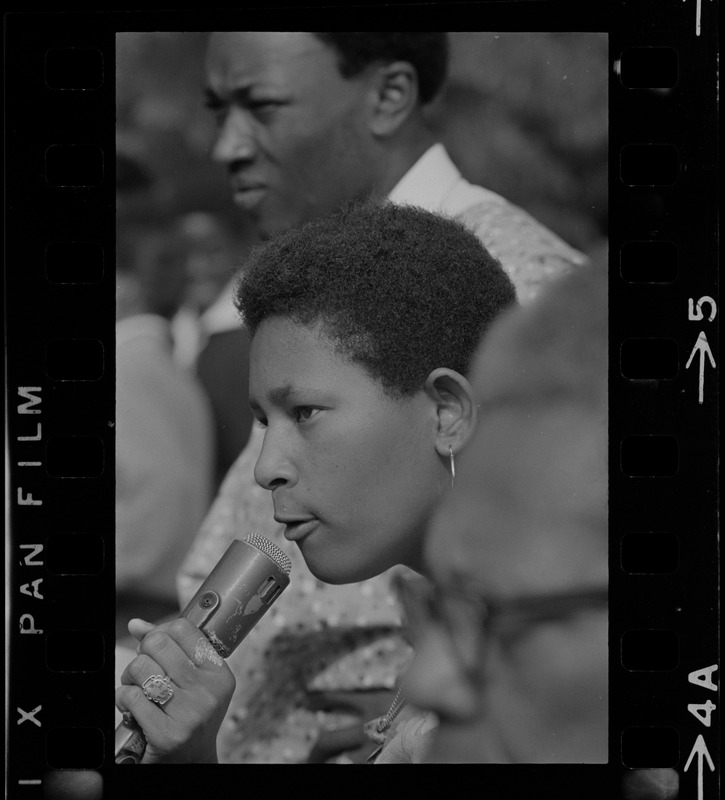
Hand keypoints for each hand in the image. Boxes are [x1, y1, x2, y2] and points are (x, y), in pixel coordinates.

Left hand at [115, 618, 235, 763]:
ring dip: (130, 677)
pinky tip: (134, 708)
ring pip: (141, 668)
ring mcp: (189, 714)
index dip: (162, 632)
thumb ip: (170, 650)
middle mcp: (208, 692)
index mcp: (218, 673)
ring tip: (138, 689)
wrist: (191, 763)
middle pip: (158, 644)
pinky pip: (132, 697)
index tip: (158, 646)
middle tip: (144, 669)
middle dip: (143, 654)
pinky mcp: (167, 734)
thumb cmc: (190, 716)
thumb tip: (137, 624)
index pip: (184, 629)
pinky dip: (124, 699)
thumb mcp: (192, 681)